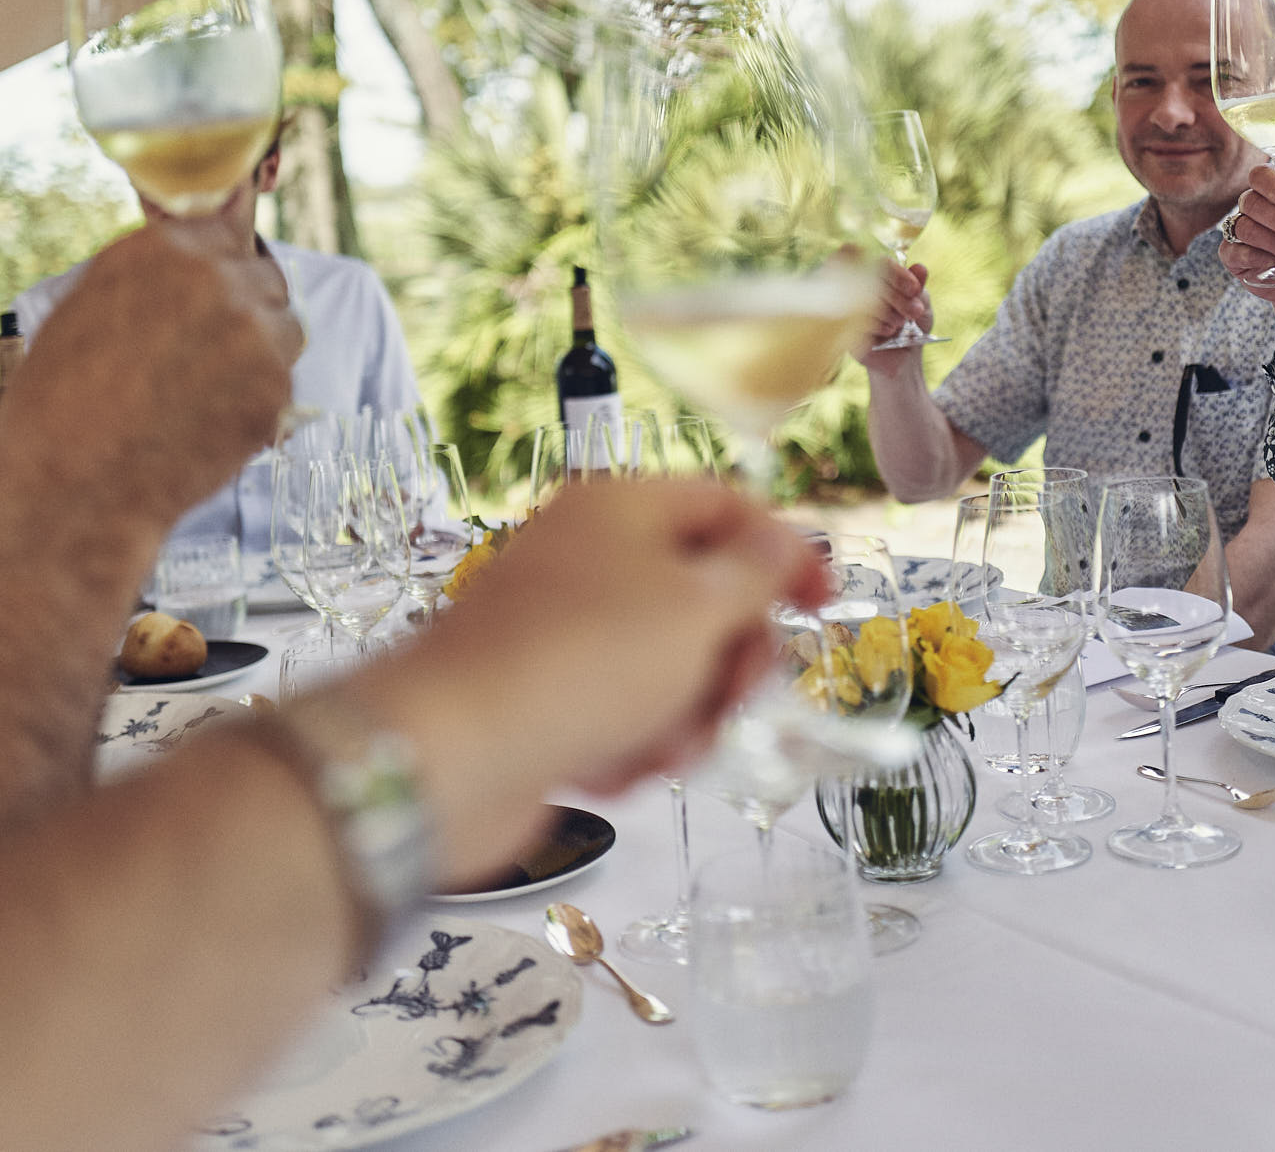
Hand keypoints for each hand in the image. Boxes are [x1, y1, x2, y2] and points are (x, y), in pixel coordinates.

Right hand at [0, 220, 302, 534]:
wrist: (72, 487)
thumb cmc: (59, 405)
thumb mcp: (89, 308)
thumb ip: (150, 275)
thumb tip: (190, 257)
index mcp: (166, 247)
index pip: (226, 231)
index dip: (220, 269)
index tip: (211, 295)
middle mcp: (217, 277)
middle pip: (265, 279)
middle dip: (247, 310)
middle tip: (210, 354)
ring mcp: (253, 331)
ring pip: (287, 328)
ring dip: (262, 353)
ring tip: (208, 392)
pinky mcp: (276, 387)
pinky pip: (285, 382)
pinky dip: (260, 402)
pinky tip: (210, 424)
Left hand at [330, 478, 827, 882]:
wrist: (451, 754)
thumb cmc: (581, 662)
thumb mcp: (696, 607)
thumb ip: (757, 570)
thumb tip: (786, 536)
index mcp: (622, 505)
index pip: (728, 505)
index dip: (785, 553)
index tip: (823, 607)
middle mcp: (589, 555)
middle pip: (703, 594)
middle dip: (730, 658)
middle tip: (734, 696)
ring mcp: (561, 627)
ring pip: (668, 665)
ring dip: (684, 714)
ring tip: (662, 748)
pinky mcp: (542, 695)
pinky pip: (620, 713)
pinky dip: (631, 743)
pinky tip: (613, 768)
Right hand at [850, 258, 932, 366]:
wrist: (903, 360)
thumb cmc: (912, 328)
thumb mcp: (922, 305)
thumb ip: (919, 286)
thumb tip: (920, 268)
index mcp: (878, 277)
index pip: (881, 263)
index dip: (898, 273)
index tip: (915, 289)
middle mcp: (859, 288)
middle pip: (872, 280)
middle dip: (898, 296)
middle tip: (915, 311)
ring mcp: (848, 308)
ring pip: (864, 299)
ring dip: (890, 311)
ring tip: (901, 324)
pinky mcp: (843, 330)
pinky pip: (857, 320)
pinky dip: (878, 325)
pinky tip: (888, 333)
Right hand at [1219, 164, 1274, 380]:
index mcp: (1272, 196)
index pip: (1260, 175)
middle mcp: (1252, 211)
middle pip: (1250, 201)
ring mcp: (1239, 234)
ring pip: (1243, 226)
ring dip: (1272, 241)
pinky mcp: (1232, 257)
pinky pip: (1233, 250)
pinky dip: (1256, 257)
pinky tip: (1272, 263)